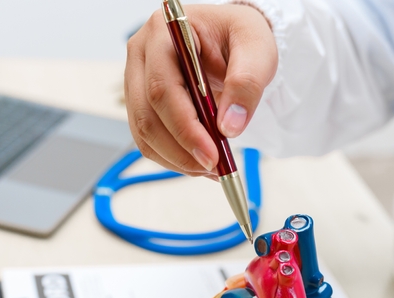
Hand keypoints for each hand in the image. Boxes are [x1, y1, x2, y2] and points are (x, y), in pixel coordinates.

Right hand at [124, 4, 276, 174]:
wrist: (233, 41)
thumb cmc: (241, 36)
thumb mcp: (257, 48)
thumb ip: (246, 83)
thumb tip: (229, 127)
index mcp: (163, 33)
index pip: (162, 88)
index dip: (184, 127)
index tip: (212, 155)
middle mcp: (141, 55)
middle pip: (146, 115)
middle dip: (180, 150)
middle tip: (214, 168)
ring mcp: (137, 81)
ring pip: (144, 133)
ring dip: (177, 159)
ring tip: (213, 168)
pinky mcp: (142, 103)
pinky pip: (150, 140)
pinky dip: (174, 157)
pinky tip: (202, 161)